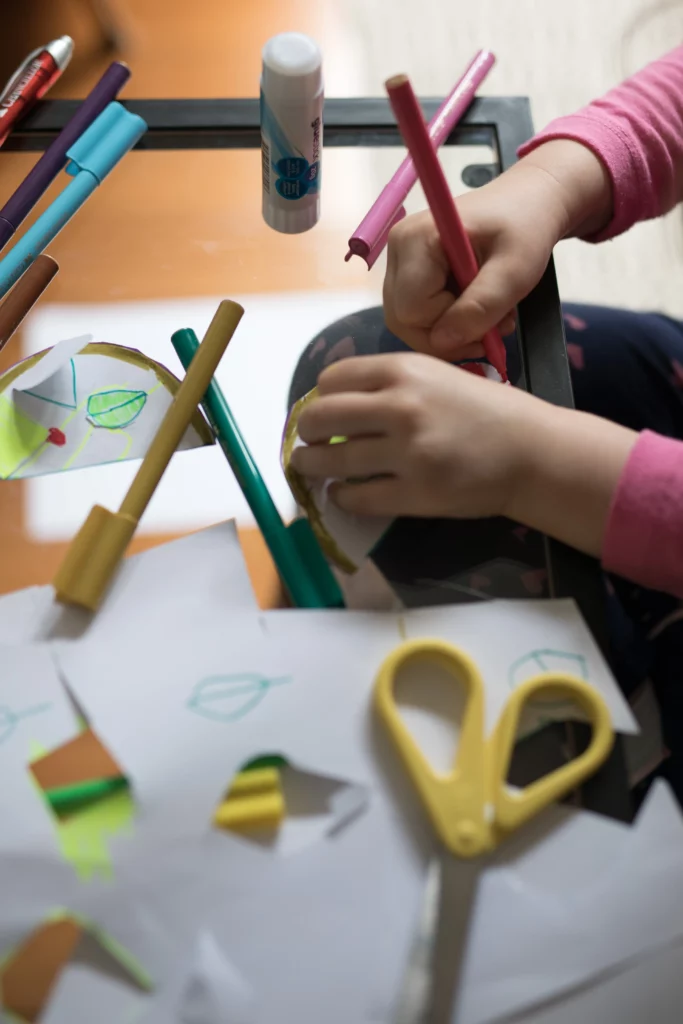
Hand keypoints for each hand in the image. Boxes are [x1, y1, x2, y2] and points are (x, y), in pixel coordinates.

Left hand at [290, 352, 536, 519]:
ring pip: (330, 462)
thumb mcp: (439, 376)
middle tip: (310, 443)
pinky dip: (341, 498)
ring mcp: (407, 452)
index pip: (332, 379)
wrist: (534, 452)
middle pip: (320, 418)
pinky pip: (356, 497)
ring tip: (311, 470)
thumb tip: (333, 404)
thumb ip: (391, 384)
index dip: (319, 398)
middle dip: (307, 434)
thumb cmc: (488, 411)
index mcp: (405, 369)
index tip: (323, 412)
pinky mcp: (416, 493)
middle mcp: (401, 406)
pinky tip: (344, 494)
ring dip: (311, 467)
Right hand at [383, 140, 612, 359]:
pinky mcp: (408, 271)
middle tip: (493, 328)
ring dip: (451, 332)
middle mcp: (397, 248)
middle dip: (449, 335)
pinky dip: (447, 322)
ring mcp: (399, 260)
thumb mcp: (514, 270)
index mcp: (415, 240)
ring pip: (408, 321)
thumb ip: (480, 306)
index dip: (450, 325)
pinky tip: (476, 308)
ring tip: (490, 317)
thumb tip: (443, 342)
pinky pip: (416, 314)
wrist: (529, 201)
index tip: (492, 318)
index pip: (412, 310)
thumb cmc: (525, 226)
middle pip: (403, 320)